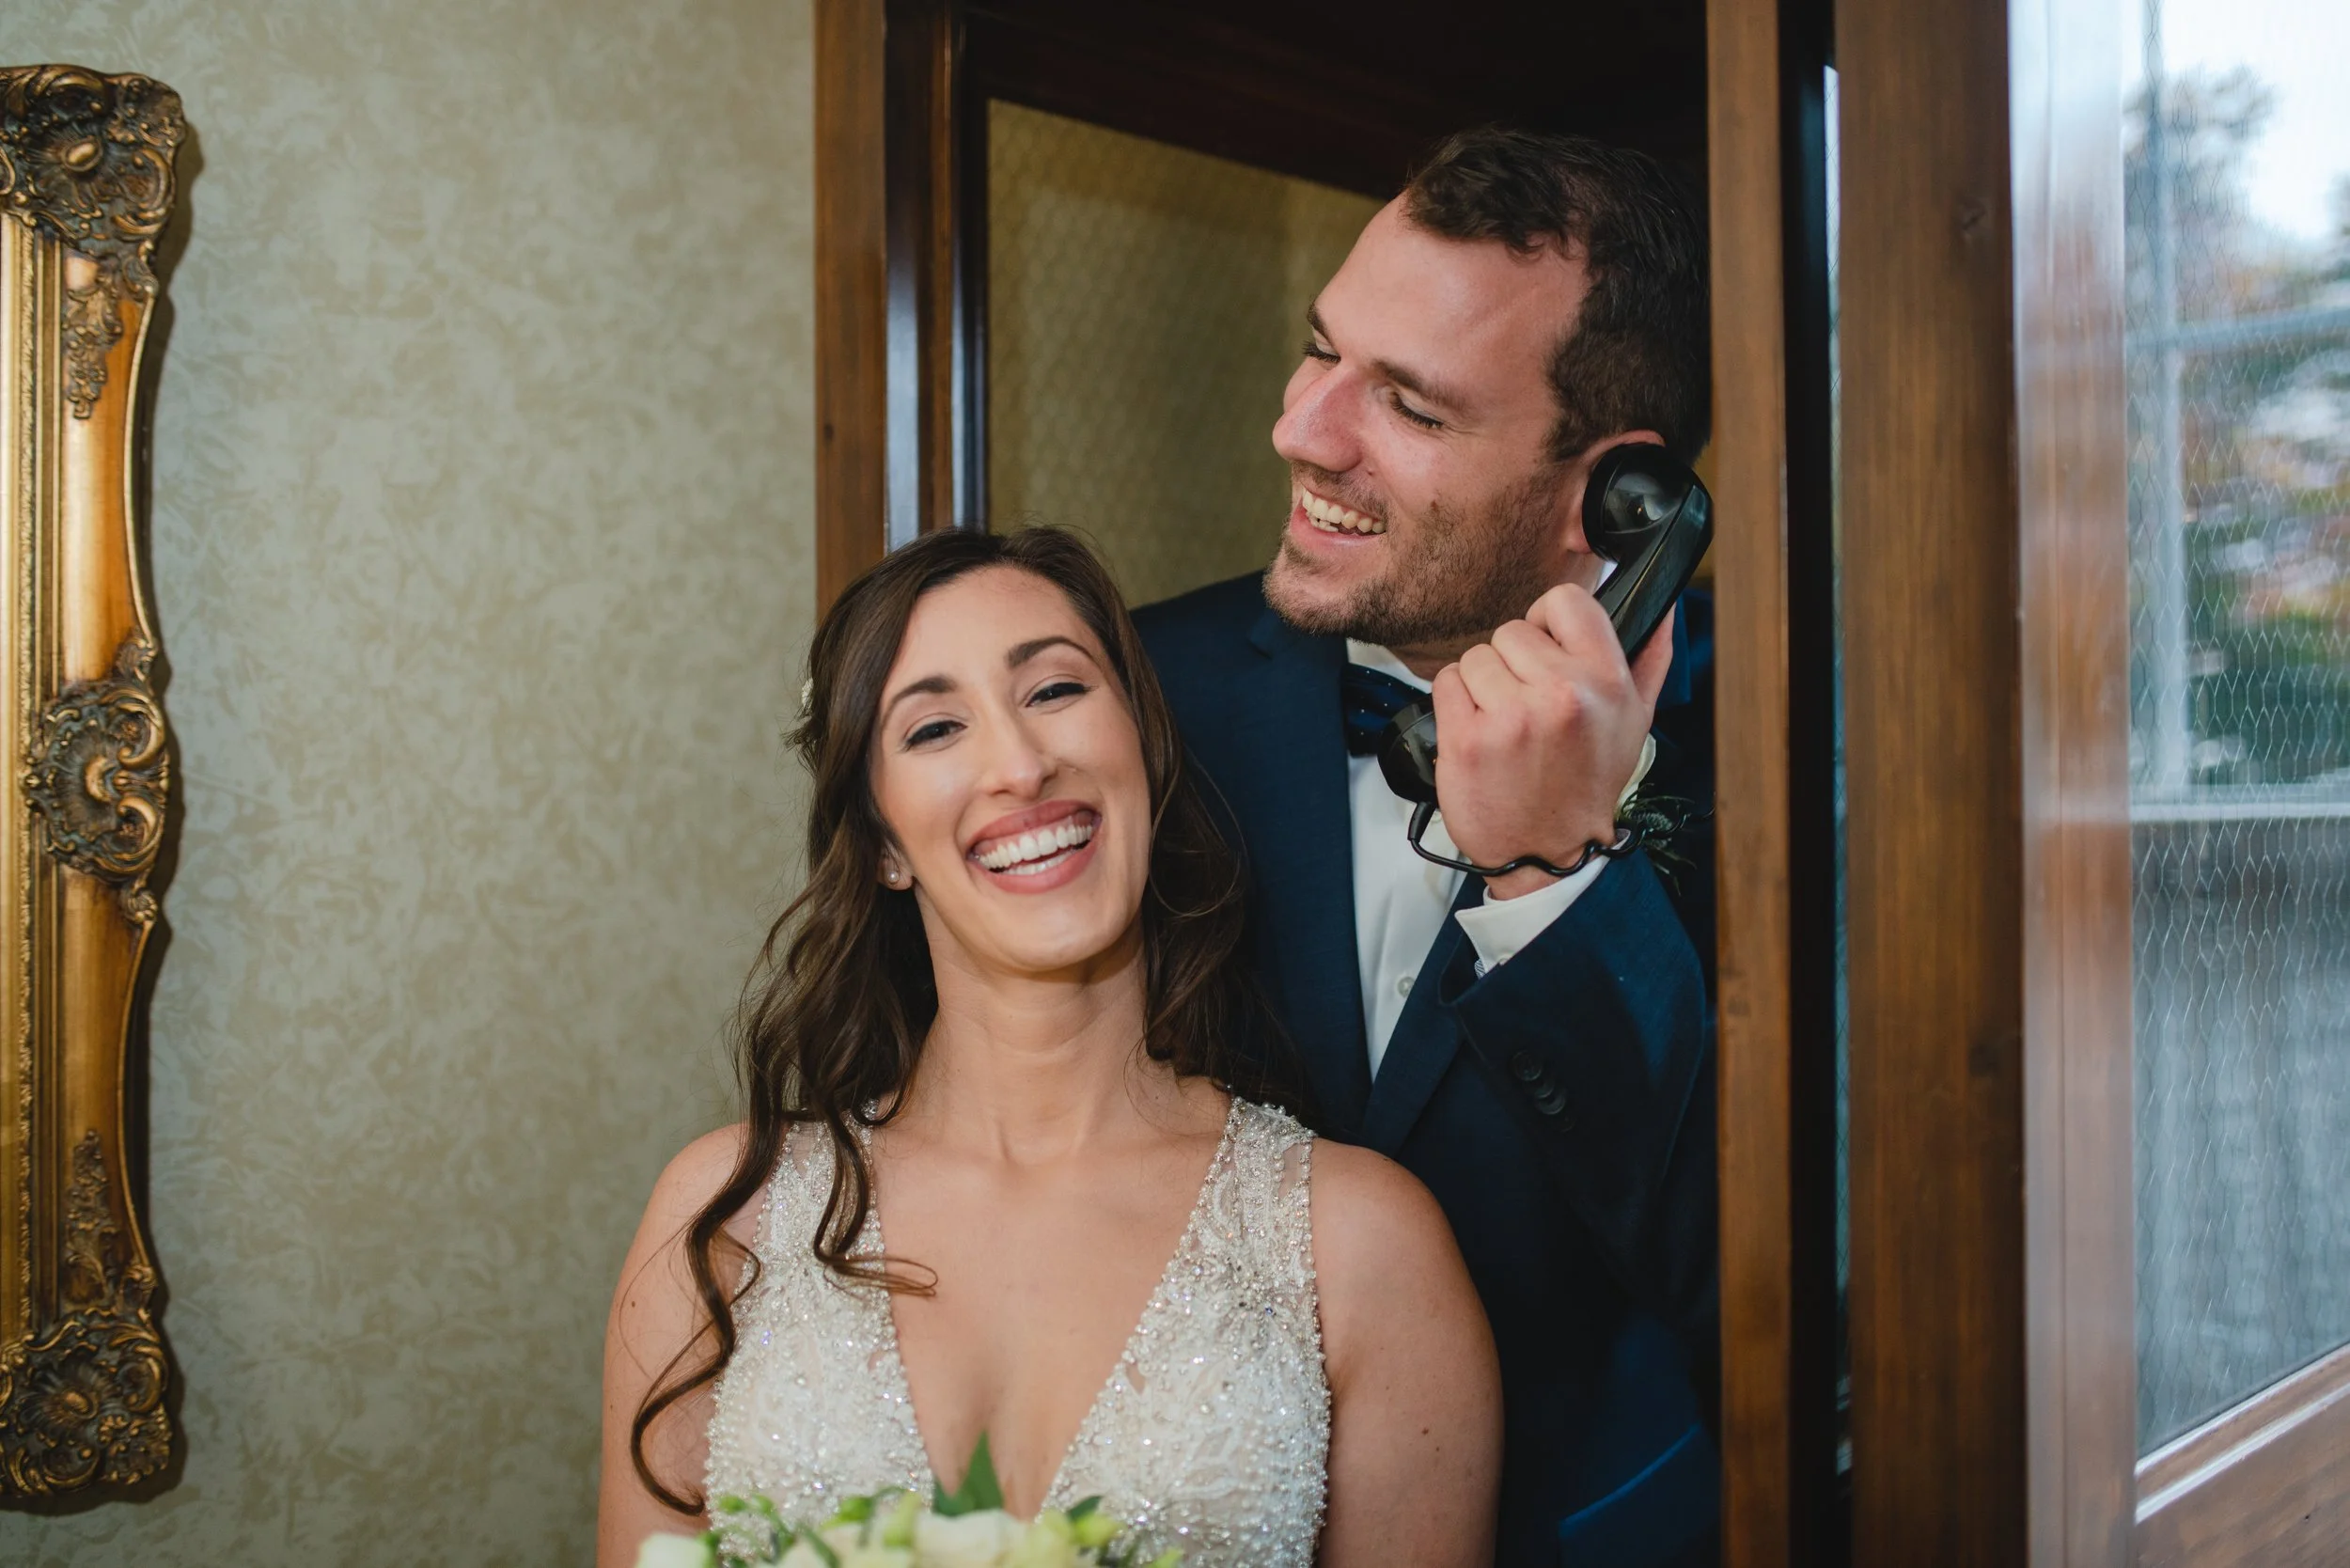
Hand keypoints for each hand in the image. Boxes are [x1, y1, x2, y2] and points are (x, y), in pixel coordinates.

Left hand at [1428, 586, 1675, 900]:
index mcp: (1605, 681)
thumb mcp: (1635, 720)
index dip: (1547, 622)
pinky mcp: (1467, 739)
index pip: (1564, 601)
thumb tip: (1660, 605)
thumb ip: (1650, 657)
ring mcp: (1511, 717)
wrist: (1549, 852)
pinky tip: (1480, 733)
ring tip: (1505, 724)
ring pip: (1475, 658)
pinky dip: (1456, 704)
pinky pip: (1446, 683)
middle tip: (1527, 706)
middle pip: (1510, 631)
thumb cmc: (1587, 783)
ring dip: (1482, 686)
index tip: (1544, 651)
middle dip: (1512, 664)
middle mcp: (1561, 694)